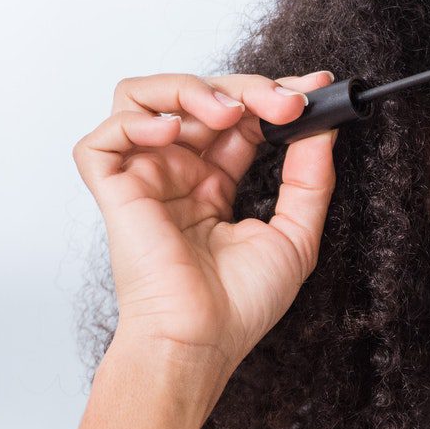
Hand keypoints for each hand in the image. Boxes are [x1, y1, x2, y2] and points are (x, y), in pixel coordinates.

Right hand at [71, 68, 339, 376]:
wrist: (203, 340)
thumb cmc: (240, 305)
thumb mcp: (296, 235)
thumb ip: (309, 179)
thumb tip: (324, 126)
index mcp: (214, 184)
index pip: (238, 118)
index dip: (271, 95)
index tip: (314, 88)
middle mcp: (177, 174)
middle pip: (199, 96)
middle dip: (247, 89)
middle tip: (285, 104)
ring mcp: (144, 178)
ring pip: (144, 97)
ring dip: (190, 90)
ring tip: (229, 114)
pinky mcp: (113, 189)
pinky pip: (105, 136)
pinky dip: (137, 121)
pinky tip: (175, 135)